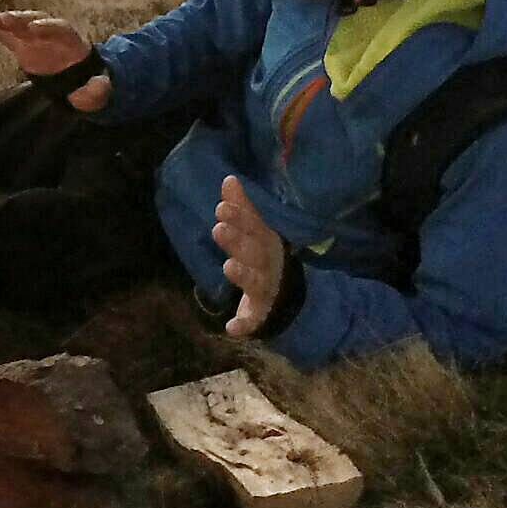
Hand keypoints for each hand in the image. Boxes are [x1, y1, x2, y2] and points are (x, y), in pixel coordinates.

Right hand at [0, 8, 109, 110]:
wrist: (77, 79)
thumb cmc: (88, 82)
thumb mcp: (97, 90)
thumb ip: (97, 88)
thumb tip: (99, 85)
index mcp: (69, 40)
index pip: (59, 27)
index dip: (47, 27)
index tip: (33, 29)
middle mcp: (50, 33)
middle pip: (34, 20)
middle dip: (20, 19)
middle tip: (5, 20)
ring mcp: (33, 37)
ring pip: (16, 24)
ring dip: (1, 20)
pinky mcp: (20, 44)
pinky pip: (3, 33)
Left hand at [213, 176, 286, 337]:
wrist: (287, 294)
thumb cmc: (263, 255)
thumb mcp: (256, 231)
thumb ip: (242, 207)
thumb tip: (229, 179)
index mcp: (265, 241)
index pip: (253, 227)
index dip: (239, 217)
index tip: (221, 207)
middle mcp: (266, 263)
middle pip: (252, 251)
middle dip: (237, 241)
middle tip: (218, 229)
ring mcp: (265, 288)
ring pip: (254, 282)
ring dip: (242, 275)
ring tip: (228, 267)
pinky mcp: (259, 312)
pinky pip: (253, 319)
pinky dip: (244, 325)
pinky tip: (231, 328)